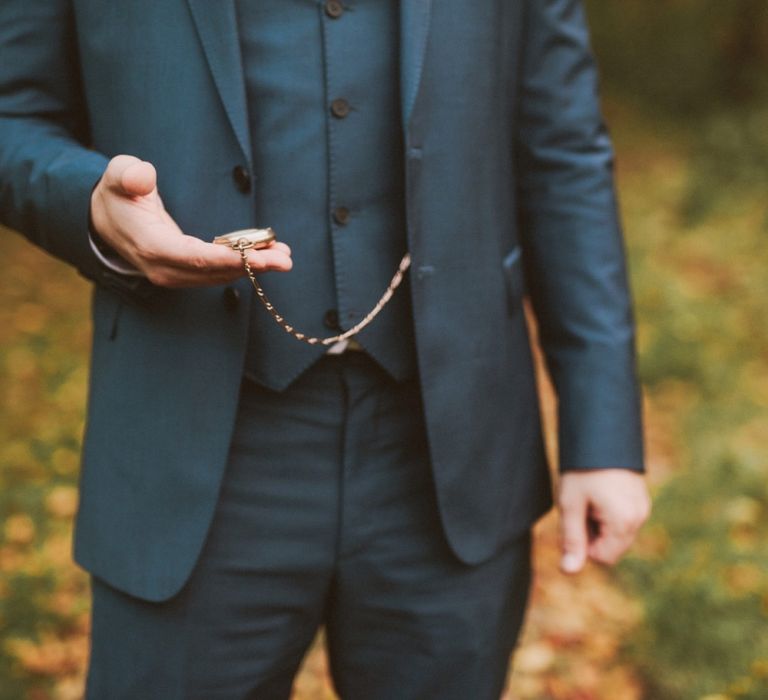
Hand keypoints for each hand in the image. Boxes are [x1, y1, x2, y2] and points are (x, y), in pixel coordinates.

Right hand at [90, 155, 291, 286]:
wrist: (106, 218)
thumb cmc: (117, 194)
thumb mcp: (117, 176)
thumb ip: (128, 174)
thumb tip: (143, 175)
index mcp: (150, 245)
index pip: (193, 257)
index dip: (225, 258)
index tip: (256, 257)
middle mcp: (165, 268)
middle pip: (213, 271)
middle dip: (252, 266)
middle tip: (284, 259)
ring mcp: (175, 274)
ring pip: (220, 275)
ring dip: (254, 267)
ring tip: (284, 256)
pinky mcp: (186, 273)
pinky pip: (218, 272)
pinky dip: (244, 266)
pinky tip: (269, 256)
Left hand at [558, 468, 650, 573]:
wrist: (600, 434)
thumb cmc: (582, 470)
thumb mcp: (571, 504)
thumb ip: (572, 540)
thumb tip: (568, 571)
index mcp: (624, 522)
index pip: (602, 558)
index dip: (583, 543)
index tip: (576, 517)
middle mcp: (640, 517)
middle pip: (611, 546)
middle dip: (592, 532)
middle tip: (581, 503)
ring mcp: (643, 507)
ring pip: (616, 533)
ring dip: (599, 521)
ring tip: (590, 495)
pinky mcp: (641, 498)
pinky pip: (623, 518)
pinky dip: (608, 512)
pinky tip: (599, 490)